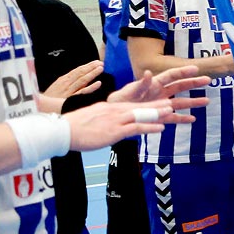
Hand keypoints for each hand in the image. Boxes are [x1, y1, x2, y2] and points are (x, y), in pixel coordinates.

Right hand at [39, 60, 103, 109]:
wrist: (41, 106)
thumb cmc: (50, 97)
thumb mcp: (57, 86)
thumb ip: (67, 81)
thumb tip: (78, 76)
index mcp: (64, 79)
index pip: (77, 70)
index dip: (87, 66)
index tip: (96, 62)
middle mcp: (67, 83)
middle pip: (81, 73)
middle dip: (91, 67)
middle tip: (101, 63)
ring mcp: (69, 90)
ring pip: (82, 80)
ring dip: (92, 73)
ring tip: (100, 69)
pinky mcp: (70, 98)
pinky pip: (82, 92)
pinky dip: (90, 87)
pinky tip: (98, 83)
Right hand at [64, 100, 193, 152]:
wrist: (61, 131)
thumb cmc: (73, 128)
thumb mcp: (92, 120)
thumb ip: (104, 120)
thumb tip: (110, 126)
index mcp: (109, 108)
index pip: (132, 105)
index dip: (146, 104)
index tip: (157, 102)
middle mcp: (114, 111)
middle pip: (140, 107)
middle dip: (156, 105)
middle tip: (172, 103)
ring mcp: (115, 120)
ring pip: (141, 115)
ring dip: (157, 113)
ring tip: (171, 111)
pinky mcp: (114, 131)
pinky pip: (135, 128)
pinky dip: (149, 127)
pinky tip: (161, 128)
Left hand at [112, 66, 210, 112]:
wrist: (112, 115)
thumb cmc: (118, 101)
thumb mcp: (127, 92)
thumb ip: (139, 85)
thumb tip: (148, 74)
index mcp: (153, 84)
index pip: (171, 76)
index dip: (183, 72)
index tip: (196, 69)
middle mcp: (160, 92)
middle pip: (180, 86)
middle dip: (194, 83)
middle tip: (208, 80)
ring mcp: (161, 104)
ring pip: (180, 102)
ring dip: (193, 102)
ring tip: (207, 101)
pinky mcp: (159, 116)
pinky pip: (173, 117)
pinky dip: (182, 119)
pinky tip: (193, 120)